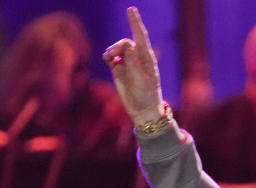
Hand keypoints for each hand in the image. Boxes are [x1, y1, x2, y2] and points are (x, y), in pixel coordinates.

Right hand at [102, 7, 163, 125]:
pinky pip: (110, 56)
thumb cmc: (147, 96)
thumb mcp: (142, 81)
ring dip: (111, 51)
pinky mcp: (118, 68)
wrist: (142, 110)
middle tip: (112, 57)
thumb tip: (129, 46)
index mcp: (147, 58)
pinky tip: (109, 60)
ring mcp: (127, 62)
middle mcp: (137, 57)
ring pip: (116, 48)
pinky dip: (108, 56)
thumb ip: (134, 64)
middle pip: (125, 42)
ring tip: (110, 60)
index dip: (135, 22)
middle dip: (118, 46)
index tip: (130, 9)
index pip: (141, 36)